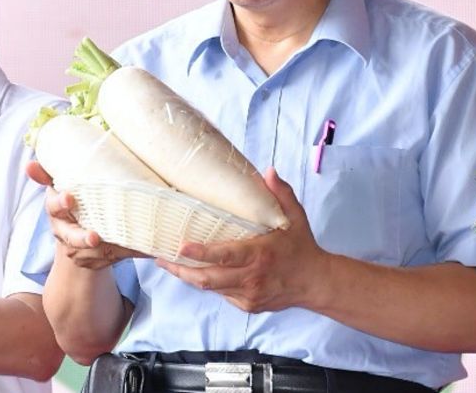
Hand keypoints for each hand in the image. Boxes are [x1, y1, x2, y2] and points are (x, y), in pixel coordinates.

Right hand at [27, 161, 142, 269]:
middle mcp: (65, 232)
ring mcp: (79, 250)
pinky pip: (112, 259)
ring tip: (124, 242)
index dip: (60, 203)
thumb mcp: (59, 187)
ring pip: (93, 253)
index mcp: (56, 212)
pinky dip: (126, 254)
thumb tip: (29, 165)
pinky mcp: (97, 260)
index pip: (54, 206)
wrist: (76, 239)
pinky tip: (142, 248)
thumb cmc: (71, 204)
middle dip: (82, 238)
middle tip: (94, 237)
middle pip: (72, 238)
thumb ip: (47, 174)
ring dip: (108, 249)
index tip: (69, 197)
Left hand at [156, 168, 328, 313]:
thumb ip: (280, 194)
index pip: (226, 255)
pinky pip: (222, 294)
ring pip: (211, 288)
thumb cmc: (301, 247)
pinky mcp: (247, 305)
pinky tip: (197, 272)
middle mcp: (251, 278)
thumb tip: (267, 171)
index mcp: (260, 255)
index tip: (181, 246)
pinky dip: (209, 283)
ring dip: (189, 276)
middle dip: (181, 270)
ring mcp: (248, 295)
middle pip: (209, 279)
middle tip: (161, 258)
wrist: (315, 283)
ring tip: (169, 264)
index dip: (202, 252)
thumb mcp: (295, 217)